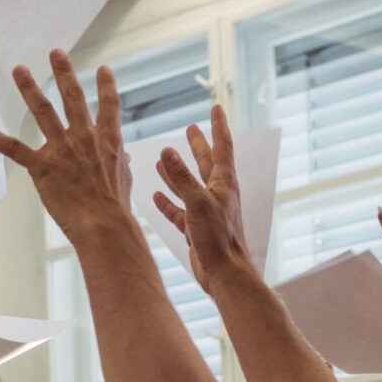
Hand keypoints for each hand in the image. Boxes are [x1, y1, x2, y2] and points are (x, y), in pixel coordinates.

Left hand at [0, 51, 139, 248]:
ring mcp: (61, 150)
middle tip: (56, 52)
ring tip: (20, 69)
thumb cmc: (116, 207)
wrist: (104, 224)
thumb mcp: (125, 180)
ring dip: (30, 88)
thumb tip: (124, 157)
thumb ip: (121, 163)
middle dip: (63, 73)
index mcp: (106, 141)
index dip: (106, 87)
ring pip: (43, 111)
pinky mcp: (42, 167)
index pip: (108, 107)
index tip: (103, 70)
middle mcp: (83, 138)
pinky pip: (14, 149)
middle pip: (72, 97)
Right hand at [152, 106, 254, 294]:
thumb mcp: (197, 202)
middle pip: (206, 163)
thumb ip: (181, 177)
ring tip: (164, 158)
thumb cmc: (218, 238)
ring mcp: (206, 212)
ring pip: (190, 186)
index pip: (222, 146)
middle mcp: (217, 195)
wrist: (225, 274)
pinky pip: (179, 211)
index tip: (215, 107)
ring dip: (177, 173)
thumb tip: (167, 151)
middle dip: (198, 146)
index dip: (217, 126)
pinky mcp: (196, 229)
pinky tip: (156, 196)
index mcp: (224, 183)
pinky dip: (168, 202)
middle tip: (191, 128)